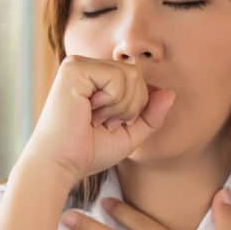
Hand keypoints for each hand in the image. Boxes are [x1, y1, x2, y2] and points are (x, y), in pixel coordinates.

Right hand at [18, 56, 175, 183]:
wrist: (59, 165)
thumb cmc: (87, 153)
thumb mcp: (129, 135)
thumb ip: (150, 115)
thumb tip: (171, 93)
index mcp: (94, 78)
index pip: (137, 79)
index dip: (134, 108)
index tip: (106, 125)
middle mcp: (85, 66)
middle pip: (137, 75)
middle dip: (130, 107)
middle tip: (101, 123)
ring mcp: (78, 64)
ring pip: (131, 75)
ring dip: (121, 107)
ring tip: (95, 118)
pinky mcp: (74, 68)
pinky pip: (118, 77)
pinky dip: (112, 102)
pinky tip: (89, 111)